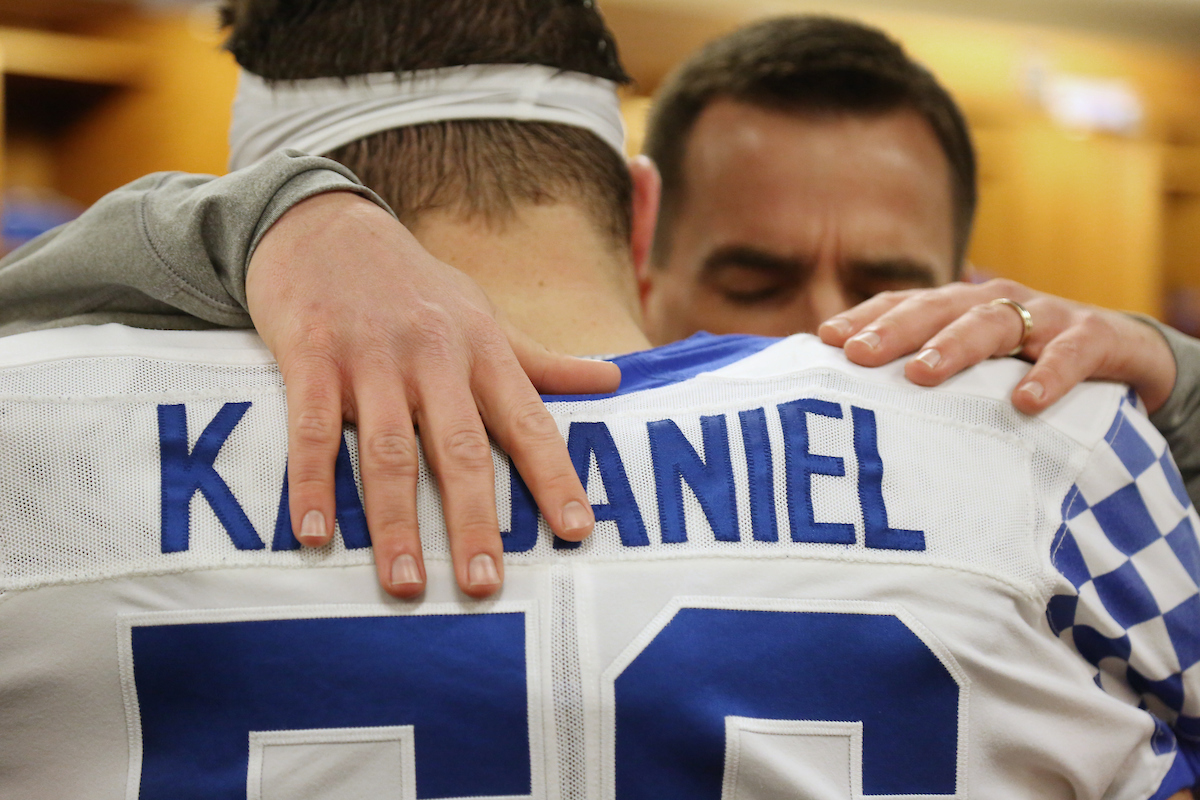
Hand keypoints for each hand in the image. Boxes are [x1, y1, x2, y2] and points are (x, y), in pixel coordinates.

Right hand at [247, 191, 619, 597]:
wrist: (323, 224)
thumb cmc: (413, 284)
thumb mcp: (483, 315)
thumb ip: (541, 360)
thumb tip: (614, 380)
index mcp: (482, 350)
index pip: (528, 421)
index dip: (554, 477)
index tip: (575, 532)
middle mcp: (434, 355)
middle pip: (460, 448)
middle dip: (475, 519)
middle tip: (484, 585)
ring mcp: (371, 357)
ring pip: (387, 449)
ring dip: (396, 522)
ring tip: (406, 584)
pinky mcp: (311, 356)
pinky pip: (311, 430)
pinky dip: (313, 484)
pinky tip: (316, 537)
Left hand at [817, 278, 1176, 414]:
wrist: (1120, 351)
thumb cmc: (1024, 362)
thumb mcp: (972, 363)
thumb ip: (922, 371)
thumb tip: (848, 401)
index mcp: (958, 306)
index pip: (902, 304)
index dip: (865, 318)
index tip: (825, 340)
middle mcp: (993, 301)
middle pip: (936, 309)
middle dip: (895, 330)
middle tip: (859, 355)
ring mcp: (1044, 315)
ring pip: (992, 323)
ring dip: (955, 347)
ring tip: (922, 374)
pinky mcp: (1094, 337)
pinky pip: (1069, 353)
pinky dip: (1049, 375)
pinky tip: (1024, 402)